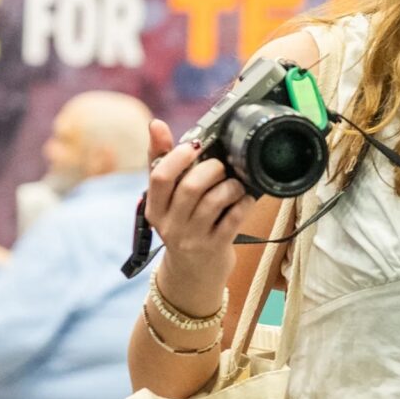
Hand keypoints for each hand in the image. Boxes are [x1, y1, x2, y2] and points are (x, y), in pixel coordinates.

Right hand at [143, 118, 250, 307]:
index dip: (179, 155)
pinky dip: (243, 203)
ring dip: (231, 186)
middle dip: (211, 169)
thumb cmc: (181, 225)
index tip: (194, 146)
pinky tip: (245, 200)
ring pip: (214, 201)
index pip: (159, 176)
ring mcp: (192, 237)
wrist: (192, 274)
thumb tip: (155, 124)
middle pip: (190, 186)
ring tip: (235, 184)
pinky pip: (234, 218)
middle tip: (221, 167)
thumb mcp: (166, 199)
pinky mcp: (215, 247)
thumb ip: (161, 161)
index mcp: (154, 207)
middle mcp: (170, 224)